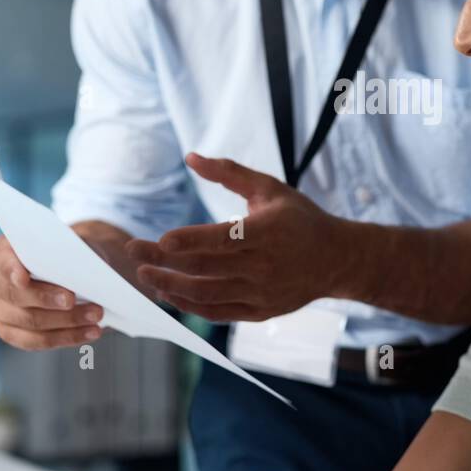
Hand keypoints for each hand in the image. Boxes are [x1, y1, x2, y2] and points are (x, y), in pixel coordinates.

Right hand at [0, 234, 105, 349]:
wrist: (71, 269)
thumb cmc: (69, 253)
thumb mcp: (72, 243)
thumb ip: (72, 249)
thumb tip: (95, 263)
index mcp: (4, 252)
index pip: (2, 261)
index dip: (11, 270)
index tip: (23, 277)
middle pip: (16, 295)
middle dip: (46, 298)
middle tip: (72, 299)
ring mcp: (0, 310)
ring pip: (30, 321)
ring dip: (66, 320)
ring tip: (94, 315)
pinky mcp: (12, 332)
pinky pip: (37, 341)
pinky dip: (67, 337)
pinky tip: (89, 332)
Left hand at [124, 152, 348, 322]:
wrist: (337, 260)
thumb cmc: (300, 219)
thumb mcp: (270, 188)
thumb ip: (229, 173)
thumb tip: (191, 158)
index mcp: (267, 232)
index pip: (221, 239)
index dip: (188, 241)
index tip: (159, 240)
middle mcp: (264, 265)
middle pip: (204, 268)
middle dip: (163, 262)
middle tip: (133, 251)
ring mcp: (261, 292)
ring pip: (206, 295)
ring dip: (170, 287)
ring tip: (145, 276)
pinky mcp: (259, 311)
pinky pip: (217, 312)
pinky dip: (190, 305)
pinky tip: (169, 293)